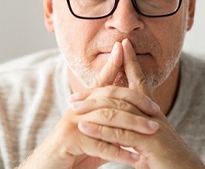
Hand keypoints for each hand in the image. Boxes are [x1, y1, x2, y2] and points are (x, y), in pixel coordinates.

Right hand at [20, 41, 159, 168]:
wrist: (47, 166)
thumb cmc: (73, 150)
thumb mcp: (92, 132)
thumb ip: (107, 124)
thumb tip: (128, 121)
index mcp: (84, 104)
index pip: (101, 81)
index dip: (112, 63)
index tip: (123, 47)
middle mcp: (78, 108)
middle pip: (109, 97)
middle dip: (134, 100)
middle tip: (156, 109)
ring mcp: (73, 122)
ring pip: (107, 118)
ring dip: (132, 125)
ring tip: (152, 131)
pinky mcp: (70, 139)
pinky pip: (99, 144)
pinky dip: (118, 152)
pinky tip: (135, 158)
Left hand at [70, 39, 204, 168]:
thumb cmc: (166, 156)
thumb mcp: (148, 135)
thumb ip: (134, 124)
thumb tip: (121, 118)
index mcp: (150, 110)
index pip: (139, 79)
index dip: (131, 60)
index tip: (122, 44)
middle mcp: (150, 113)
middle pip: (122, 91)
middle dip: (99, 85)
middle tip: (75, 92)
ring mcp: (150, 125)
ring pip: (116, 110)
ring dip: (91, 107)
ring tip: (72, 106)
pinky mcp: (150, 141)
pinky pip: (120, 133)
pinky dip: (99, 130)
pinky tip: (82, 127)